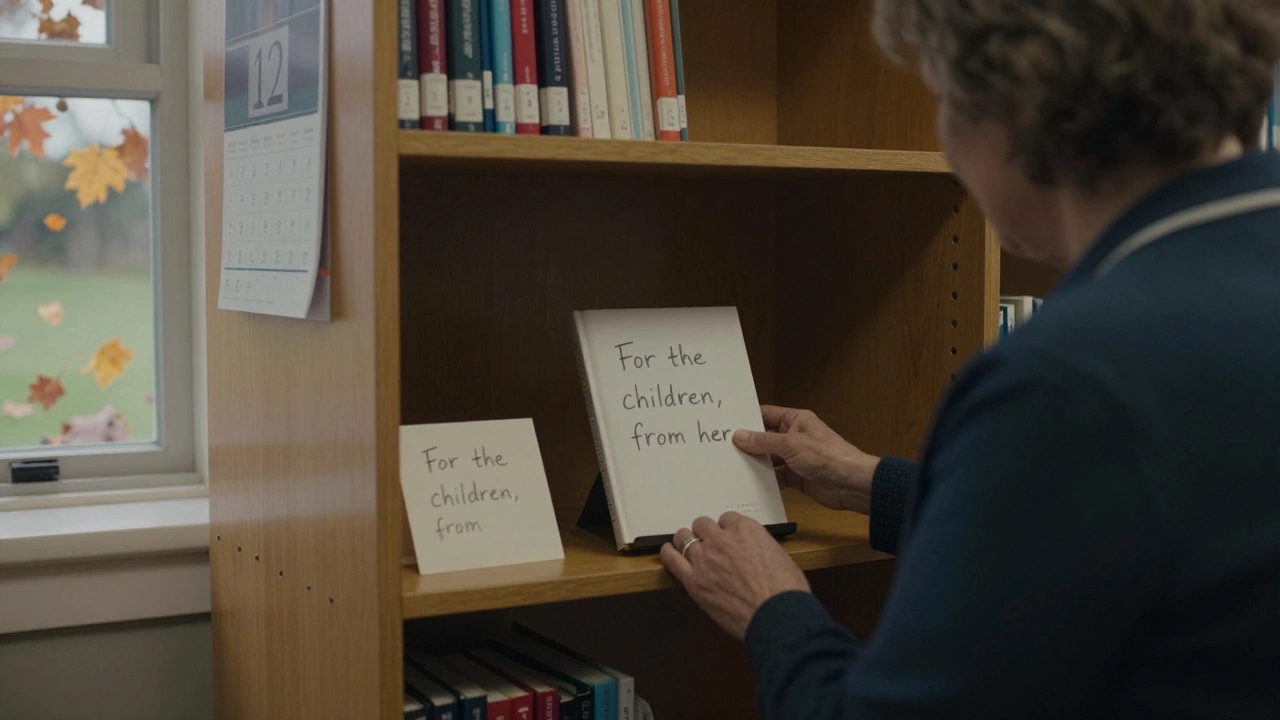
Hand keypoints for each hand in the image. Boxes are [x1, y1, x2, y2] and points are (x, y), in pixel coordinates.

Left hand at [660, 513, 810, 640]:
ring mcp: (705, 559)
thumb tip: (754, 555)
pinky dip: (669, 553)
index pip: (727, 519)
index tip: (727, 537)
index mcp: (745, 530)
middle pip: (703, 524)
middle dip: (705, 532)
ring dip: (686, 540)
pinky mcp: (694, 581)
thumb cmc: (786, 591)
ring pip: (685, 537)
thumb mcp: (779, 557)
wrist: (778, 616)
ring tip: (686, 545)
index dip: (727, 529)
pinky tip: (668, 551)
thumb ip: (760, 549)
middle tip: (708, 542)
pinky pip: (673, 559)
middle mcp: (722, 539)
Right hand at [733, 405, 879, 513]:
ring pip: (769, 459)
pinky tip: (750, 484)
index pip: (766, 415)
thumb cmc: (828, 456)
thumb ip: (763, 441)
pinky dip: (765, 481)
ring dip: (755, 463)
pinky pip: (776, 477)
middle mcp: (794, 437)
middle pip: (765, 438)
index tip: (727, 424)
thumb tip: (740, 435)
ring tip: (731, 467)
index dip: (748, 419)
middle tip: (723, 448)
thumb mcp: (790, 445)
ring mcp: (795, 458)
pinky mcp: (797, 477)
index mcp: (796, 420)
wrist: (851, 484)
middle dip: (747, 444)